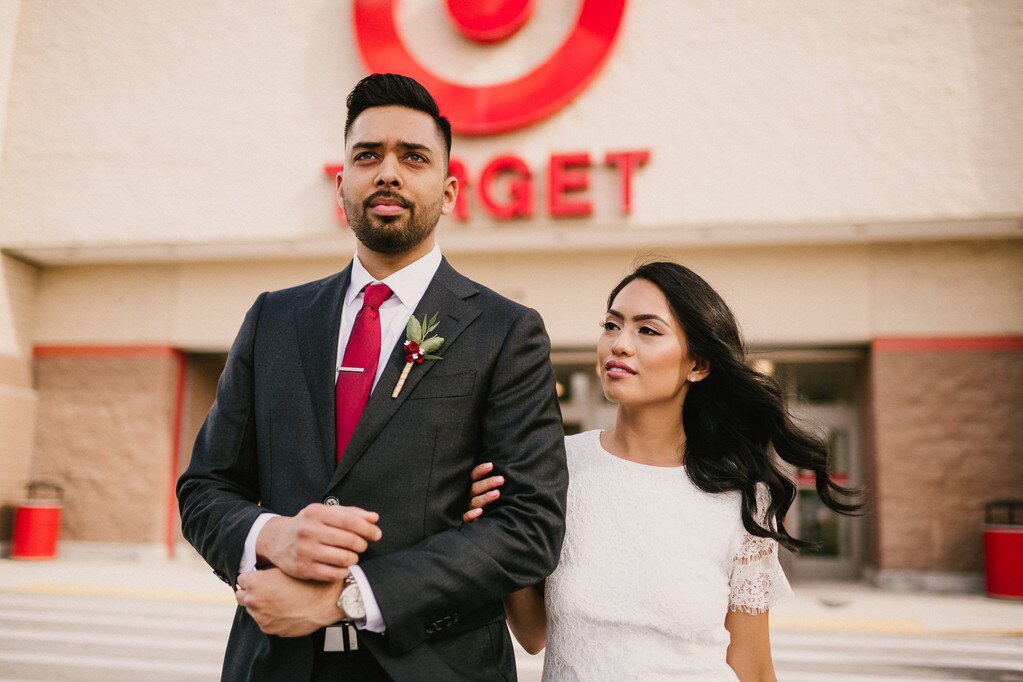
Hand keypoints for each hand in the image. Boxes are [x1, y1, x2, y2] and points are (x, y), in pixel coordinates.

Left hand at [235, 568, 343, 636]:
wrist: (327, 601)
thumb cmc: (309, 581)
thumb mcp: (287, 567)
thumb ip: (268, 570)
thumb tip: (261, 572)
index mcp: (255, 582)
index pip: (241, 579)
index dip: (252, 577)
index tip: (261, 577)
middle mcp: (253, 601)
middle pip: (241, 595)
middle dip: (251, 592)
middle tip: (268, 589)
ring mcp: (260, 617)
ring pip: (252, 609)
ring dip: (261, 605)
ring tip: (280, 600)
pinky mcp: (269, 629)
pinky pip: (264, 621)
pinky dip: (270, 616)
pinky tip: (285, 610)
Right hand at [256, 503, 381, 580]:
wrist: (277, 540)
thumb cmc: (308, 524)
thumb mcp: (326, 513)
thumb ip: (351, 513)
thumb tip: (374, 518)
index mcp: (316, 513)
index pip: (349, 521)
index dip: (367, 529)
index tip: (377, 534)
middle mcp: (308, 531)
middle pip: (348, 540)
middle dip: (362, 544)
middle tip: (362, 546)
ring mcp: (305, 551)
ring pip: (343, 559)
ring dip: (354, 558)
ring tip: (352, 556)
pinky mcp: (303, 568)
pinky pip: (333, 574)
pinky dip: (343, 571)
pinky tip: (342, 566)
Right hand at [462, 462, 504, 522]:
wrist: (482, 527)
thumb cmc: (491, 504)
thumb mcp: (491, 491)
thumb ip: (496, 482)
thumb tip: (510, 470)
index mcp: (474, 488)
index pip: (474, 476)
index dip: (480, 470)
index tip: (491, 465)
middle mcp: (470, 497)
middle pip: (475, 488)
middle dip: (488, 483)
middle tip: (501, 479)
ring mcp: (468, 508)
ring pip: (474, 502)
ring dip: (485, 497)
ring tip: (497, 493)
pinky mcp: (468, 521)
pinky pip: (466, 518)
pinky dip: (471, 514)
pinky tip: (479, 511)